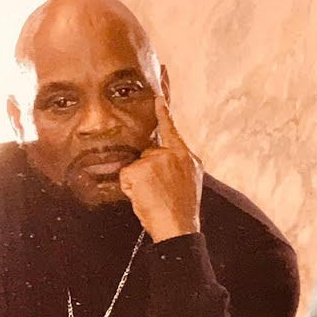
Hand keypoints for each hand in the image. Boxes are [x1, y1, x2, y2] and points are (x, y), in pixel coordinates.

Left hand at [119, 89, 202, 242]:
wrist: (178, 227)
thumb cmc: (182, 208)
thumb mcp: (190, 179)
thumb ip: (178, 162)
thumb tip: (165, 155)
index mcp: (185, 155)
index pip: (171, 126)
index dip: (164, 107)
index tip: (158, 89)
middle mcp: (171, 153)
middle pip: (148, 153)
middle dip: (147, 171)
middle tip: (159, 192)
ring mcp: (155, 160)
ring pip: (135, 165)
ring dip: (138, 181)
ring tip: (153, 197)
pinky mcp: (139, 169)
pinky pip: (126, 176)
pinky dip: (130, 188)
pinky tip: (144, 197)